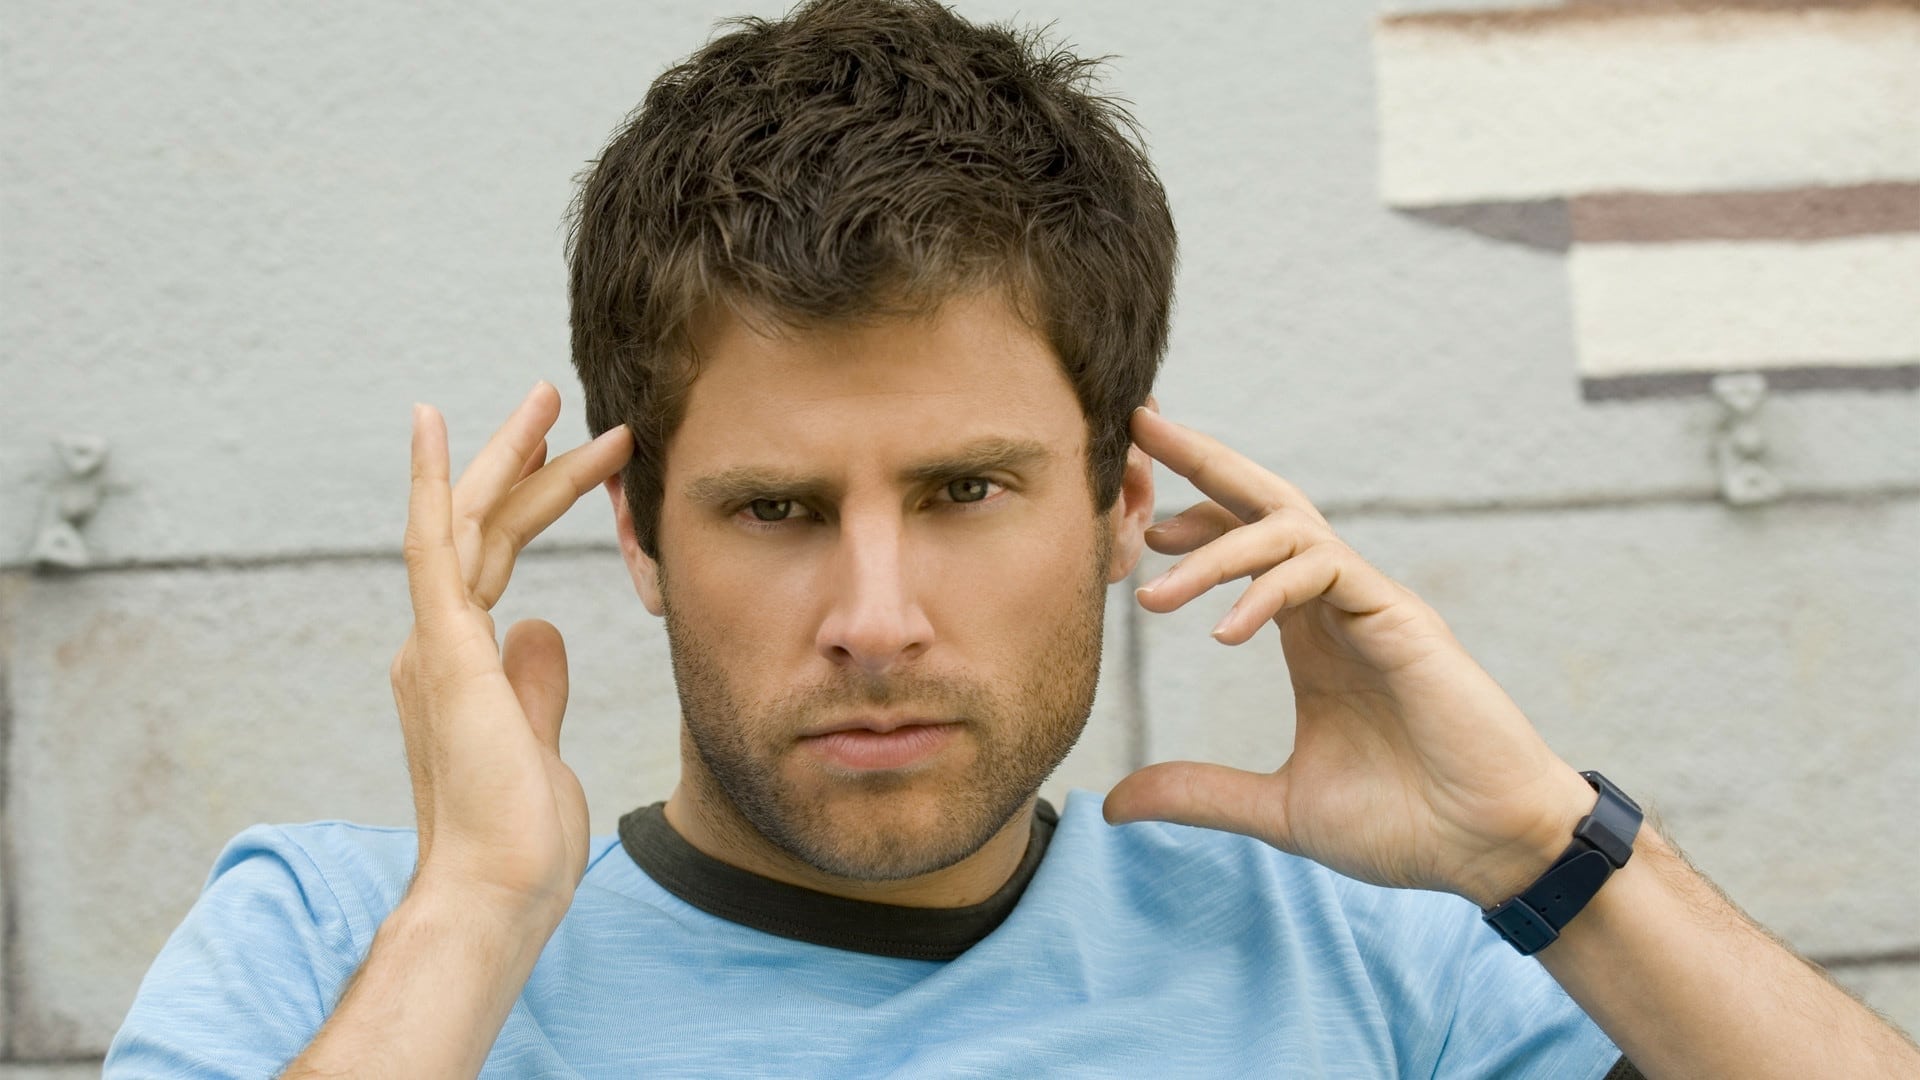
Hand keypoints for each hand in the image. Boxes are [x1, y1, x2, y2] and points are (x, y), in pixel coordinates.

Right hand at [391, 383, 632, 923]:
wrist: (497, 891)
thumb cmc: (518, 836)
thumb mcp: (539, 741)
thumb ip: (534, 682)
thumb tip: (544, 626)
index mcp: (457, 664)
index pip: (495, 560)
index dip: (531, 503)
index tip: (570, 459)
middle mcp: (435, 643)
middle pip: (483, 529)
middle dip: (523, 462)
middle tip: (560, 402)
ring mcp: (435, 642)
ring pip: (469, 521)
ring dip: (509, 456)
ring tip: (549, 396)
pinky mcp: (444, 648)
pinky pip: (435, 544)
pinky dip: (434, 480)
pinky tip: (437, 423)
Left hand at [1103, 407, 1593, 905]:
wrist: (1489, 850)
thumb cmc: (1404, 824)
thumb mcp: (1279, 809)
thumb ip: (1199, 794)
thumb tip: (1113, 803)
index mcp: (1311, 633)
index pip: (1247, 543)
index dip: (1192, 522)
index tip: (1137, 532)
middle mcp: (1338, 604)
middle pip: (1267, 501)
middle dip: (1202, 460)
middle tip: (1139, 429)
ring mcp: (1372, 605)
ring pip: (1288, 528)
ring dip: (1215, 549)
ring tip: (1155, 597)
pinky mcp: (1403, 620)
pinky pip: (1326, 570)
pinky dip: (1268, 589)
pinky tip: (1227, 632)